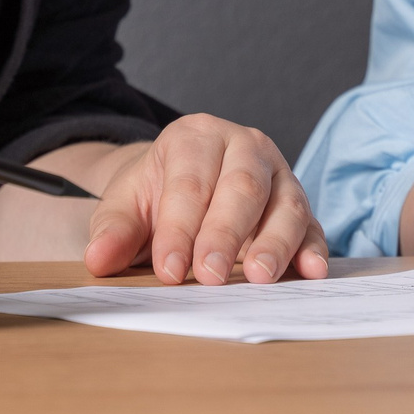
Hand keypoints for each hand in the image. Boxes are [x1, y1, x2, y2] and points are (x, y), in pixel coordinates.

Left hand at [81, 115, 328, 284]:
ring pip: (285, 203)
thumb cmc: (156, 194)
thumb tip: (99, 260)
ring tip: (259, 277)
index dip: (179, 227)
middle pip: (242, 186)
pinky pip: (312, 223)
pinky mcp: (298, 203)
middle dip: (226, 234)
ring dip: (275, 242)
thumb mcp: (125, 205)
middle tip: (210, 277)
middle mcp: (243, 146)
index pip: (190, 182)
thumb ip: (113, 230)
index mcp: (195, 136)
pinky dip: (314, 248)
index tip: (169, 270)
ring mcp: (278, 173)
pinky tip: (310, 271)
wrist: (183, 184)